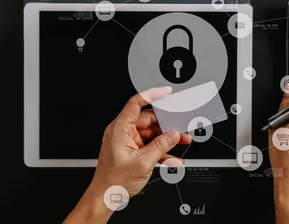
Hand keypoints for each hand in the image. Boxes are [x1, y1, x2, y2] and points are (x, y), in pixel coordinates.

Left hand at [65, 87, 191, 223]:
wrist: (106, 197)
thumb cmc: (113, 181)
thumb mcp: (143, 162)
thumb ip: (161, 146)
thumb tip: (173, 135)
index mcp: (120, 129)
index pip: (136, 103)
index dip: (152, 94)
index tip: (165, 93)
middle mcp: (122, 132)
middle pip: (148, 120)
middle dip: (166, 124)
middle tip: (181, 125)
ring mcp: (128, 141)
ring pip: (151, 133)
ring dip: (167, 138)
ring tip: (182, 141)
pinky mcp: (132, 151)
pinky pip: (150, 145)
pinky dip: (161, 151)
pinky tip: (173, 157)